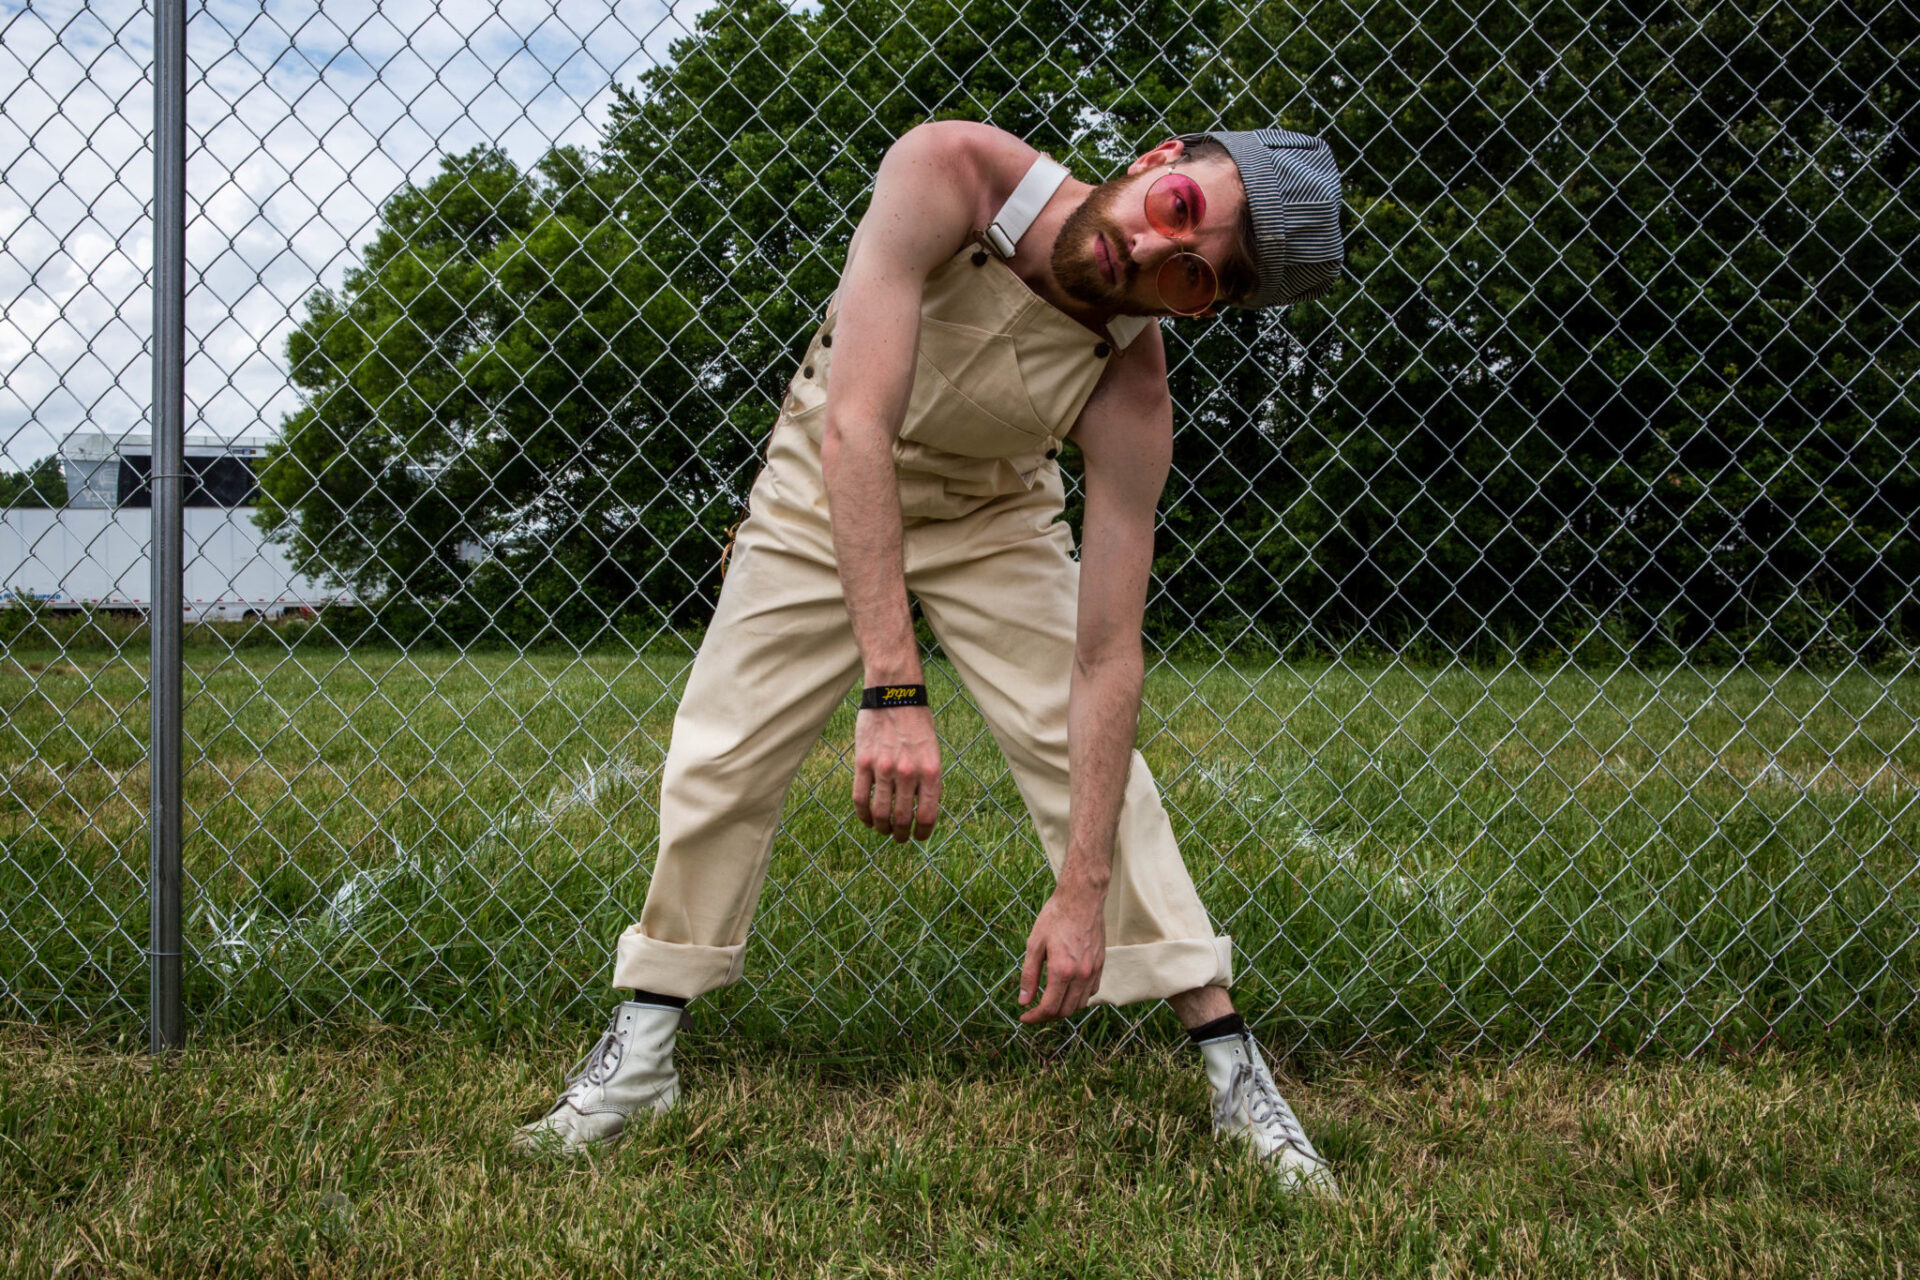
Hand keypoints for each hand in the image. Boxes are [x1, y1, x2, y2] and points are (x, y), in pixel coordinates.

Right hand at [852, 704, 941, 840]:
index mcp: (931, 771)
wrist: (895, 693)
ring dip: (882, 828)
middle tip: (899, 837)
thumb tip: (924, 809)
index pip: (928, 816)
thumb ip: (929, 779)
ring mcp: (884, 768)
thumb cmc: (917, 722)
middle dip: (901, 834)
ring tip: (883, 830)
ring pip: (880, 813)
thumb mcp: (933, 751)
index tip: (919, 837)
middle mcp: (908, 772)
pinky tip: (867, 820)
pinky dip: (863, 815)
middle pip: (902, 819)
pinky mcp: (863, 762)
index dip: (924, 833)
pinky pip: (860, 798)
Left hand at [1018, 888, 1105, 1022]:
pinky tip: (1067, 990)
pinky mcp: (1101, 965)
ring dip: (1063, 1009)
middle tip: (1034, 1012)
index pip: (1049, 1008)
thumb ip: (1029, 975)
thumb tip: (1023, 1001)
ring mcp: (1094, 970)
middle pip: (1065, 1011)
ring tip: (1049, 1002)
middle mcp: (1081, 975)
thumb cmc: (1056, 917)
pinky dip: (1078, 998)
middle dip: (1047, 1016)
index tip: (1024, 1017)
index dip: (1035, 1017)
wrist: (1082, 898)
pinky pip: (1091, 991)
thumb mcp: (1034, 944)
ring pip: (1080, 1004)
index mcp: (1062, 970)